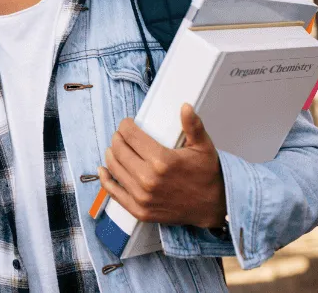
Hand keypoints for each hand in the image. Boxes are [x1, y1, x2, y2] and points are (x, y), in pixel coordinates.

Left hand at [98, 104, 226, 227]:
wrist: (213, 207)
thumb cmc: (207, 175)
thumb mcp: (203, 147)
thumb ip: (193, 126)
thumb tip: (185, 107)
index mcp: (162, 161)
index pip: (131, 135)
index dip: (126, 125)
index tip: (128, 124)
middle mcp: (148, 179)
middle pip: (119, 150)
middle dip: (118, 138)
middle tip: (122, 135)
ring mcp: (142, 197)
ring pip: (114, 168)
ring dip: (111, 154)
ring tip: (116, 148)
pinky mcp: (139, 210)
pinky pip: (113, 192)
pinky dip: (106, 179)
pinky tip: (104, 169)